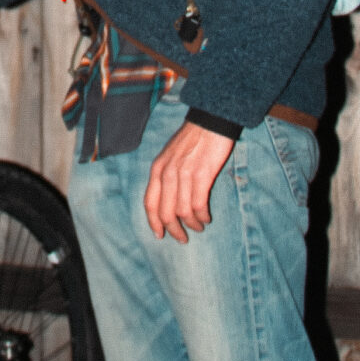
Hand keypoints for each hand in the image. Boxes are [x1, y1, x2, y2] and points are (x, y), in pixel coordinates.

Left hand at [144, 121, 234, 242]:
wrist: (210, 121)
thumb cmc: (192, 139)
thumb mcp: (169, 156)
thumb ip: (165, 176)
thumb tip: (168, 201)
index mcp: (157, 169)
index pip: (149, 203)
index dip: (154, 223)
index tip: (160, 235)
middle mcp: (167, 173)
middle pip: (165, 212)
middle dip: (173, 230)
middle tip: (183, 238)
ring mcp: (184, 174)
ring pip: (183, 211)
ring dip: (191, 225)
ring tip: (199, 227)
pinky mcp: (201, 175)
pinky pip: (198, 205)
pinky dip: (202, 216)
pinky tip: (207, 218)